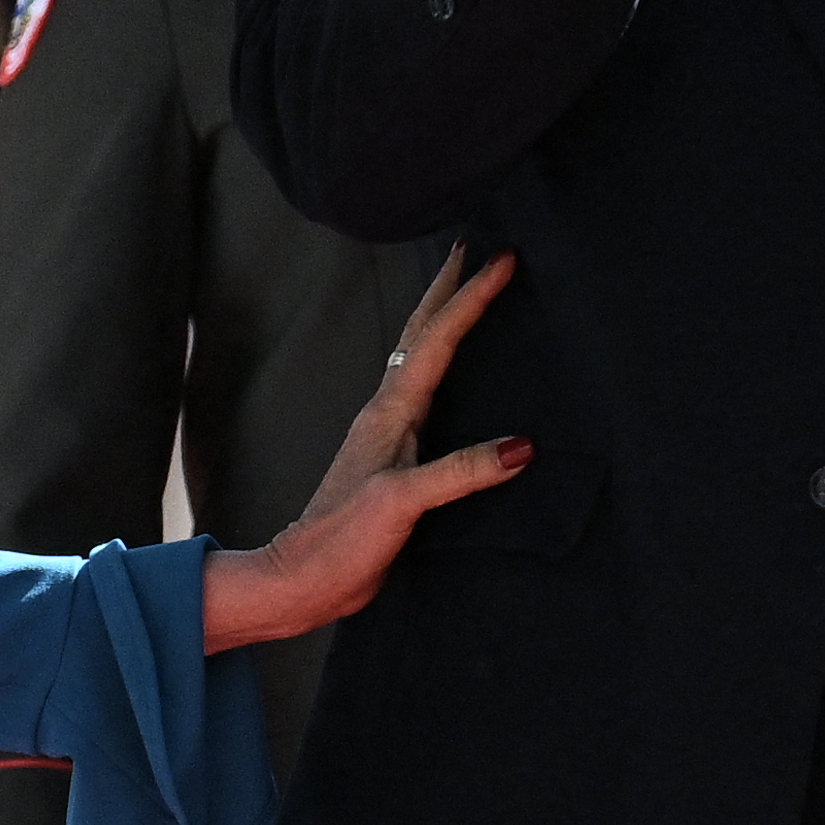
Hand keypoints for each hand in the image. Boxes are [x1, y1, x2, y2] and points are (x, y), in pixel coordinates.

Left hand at [204, 251, 530, 649]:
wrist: (302, 578)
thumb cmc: (341, 541)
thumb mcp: (402, 503)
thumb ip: (460, 472)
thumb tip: (522, 446)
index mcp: (389, 412)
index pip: (437, 339)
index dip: (471, 298)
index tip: (503, 259)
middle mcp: (385, 412)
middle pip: (420, 333)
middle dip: (447, 288)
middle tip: (472, 246)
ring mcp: (387, 433)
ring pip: (418, 357)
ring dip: (442, 319)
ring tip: (464, 290)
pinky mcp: (393, 458)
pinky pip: (424, 391)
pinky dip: (442, 364)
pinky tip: (452, 373)